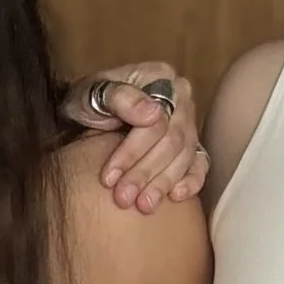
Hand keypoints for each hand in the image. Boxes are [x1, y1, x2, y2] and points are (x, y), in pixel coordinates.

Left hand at [62, 66, 208, 209]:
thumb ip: (119, 97)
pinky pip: (199, 163)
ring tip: (143, 206)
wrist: (85, 112)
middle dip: (146, 173)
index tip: (108, 177)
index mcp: (161, 78)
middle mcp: (181, 98)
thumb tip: (153, 114)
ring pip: (184, 156)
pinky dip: (191, 181)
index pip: (157, 121)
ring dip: (163, 183)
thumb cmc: (88, 99)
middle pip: (172, 141)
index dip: (133, 152)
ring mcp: (188, 122)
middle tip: (123, 198)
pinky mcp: (189, 144)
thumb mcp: (92, 92)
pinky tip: (176, 196)